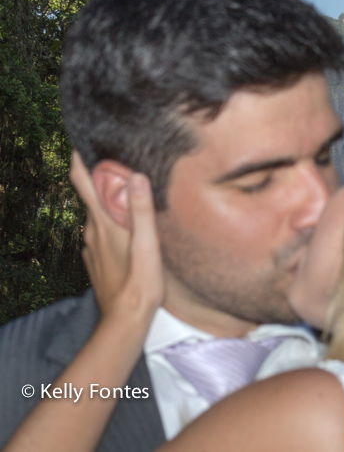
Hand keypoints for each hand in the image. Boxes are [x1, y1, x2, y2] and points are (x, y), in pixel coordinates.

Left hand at [70, 152, 163, 319]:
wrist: (125, 319)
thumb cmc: (140, 283)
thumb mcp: (148, 245)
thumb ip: (141, 210)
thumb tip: (136, 176)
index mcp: (102, 222)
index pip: (83, 182)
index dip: (80, 159)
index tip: (81, 140)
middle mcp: (91, 231)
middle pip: (91, 195)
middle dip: (101, 178)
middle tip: (119, 163)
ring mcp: (91, 247)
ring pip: (96, 215)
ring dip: (108, 202)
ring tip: (127, 194)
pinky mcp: (96, 260)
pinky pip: (99, 233)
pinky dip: (109, 224)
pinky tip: (126, 229)